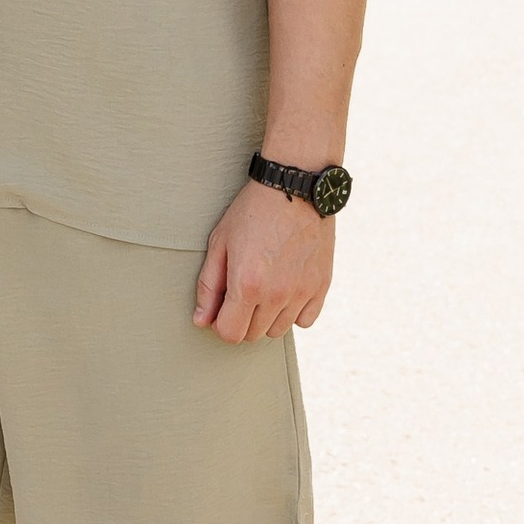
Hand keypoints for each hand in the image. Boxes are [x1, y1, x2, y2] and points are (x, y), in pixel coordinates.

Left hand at [194, 181, 336, 341]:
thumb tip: (201, 321)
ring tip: (263, 287)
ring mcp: (302, 292)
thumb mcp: (220, 243)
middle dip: (241, 320)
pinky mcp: (322, 286)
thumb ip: (209, 286)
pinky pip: (305, 320)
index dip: (220, 324)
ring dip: (266, 317)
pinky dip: (294, 312)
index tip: (221, 307)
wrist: (294, 188)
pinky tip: (285, 290)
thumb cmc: (252, 212)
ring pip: (279, 330)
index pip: (230, 334)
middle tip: (240, 292)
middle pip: (253, 335)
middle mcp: (277, 295)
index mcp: (247, 285)